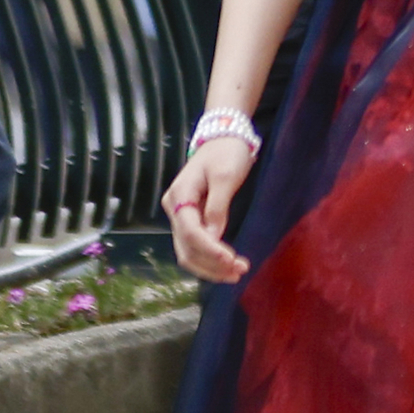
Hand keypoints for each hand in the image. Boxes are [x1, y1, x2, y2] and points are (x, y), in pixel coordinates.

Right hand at [164, 133, 255, 280]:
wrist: (223, 138)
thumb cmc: (226, 152)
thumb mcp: (226, 176)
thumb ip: (218, 207)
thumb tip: (214, 236)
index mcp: (180, 195)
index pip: (190, 231)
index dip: (210, 250)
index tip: (232, 261)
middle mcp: (174, 208)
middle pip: (186, 247)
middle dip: (211, 264)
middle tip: (240, 272)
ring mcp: (180, 214)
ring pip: (188, 250)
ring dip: (210, 266)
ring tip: (236, 274)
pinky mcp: (190, 218)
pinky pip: (195, 244)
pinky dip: (209, 258)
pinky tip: (226, 266)